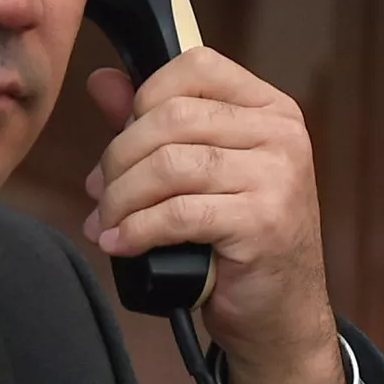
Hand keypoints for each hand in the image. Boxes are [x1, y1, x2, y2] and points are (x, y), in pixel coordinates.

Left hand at [83, 49, 348, 383]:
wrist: (281, 316)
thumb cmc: (238, 242)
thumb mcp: (200, 174)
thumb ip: (153, 123)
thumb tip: (102, 82)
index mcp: (270, 109)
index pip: (195, 68)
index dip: (145, 98)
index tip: (124, 141)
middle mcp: (281, 134)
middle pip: (171, 118)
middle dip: (119, 158)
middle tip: (101, 194)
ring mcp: (278, 176)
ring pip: (169, 165)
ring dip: (122, 197)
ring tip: (107, 223)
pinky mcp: (262, 222)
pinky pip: (178, 213)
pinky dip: (137, 229)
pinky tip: (120, 243)